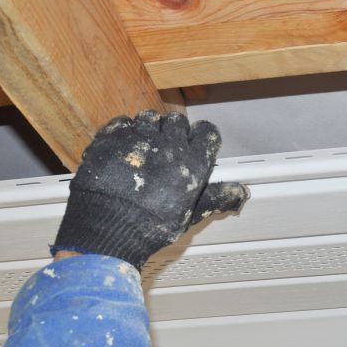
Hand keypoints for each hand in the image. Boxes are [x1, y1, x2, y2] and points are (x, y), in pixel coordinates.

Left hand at [52, 110, 248, 268]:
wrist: (107, 229)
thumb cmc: (149, 226)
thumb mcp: (189, 215)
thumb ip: (215, 198)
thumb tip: (238, 193)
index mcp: (191, 162)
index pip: (206, 133)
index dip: (203, 138)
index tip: (198, 145)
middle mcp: (167, 145)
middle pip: (178, 122)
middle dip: (176, 133)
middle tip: (170, 148)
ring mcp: (137, 139)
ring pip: (150, 118)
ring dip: (151, 128)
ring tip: (147, 145)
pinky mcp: (111, 139)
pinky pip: (122, 122)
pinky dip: (125, 130)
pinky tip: (125, 146)